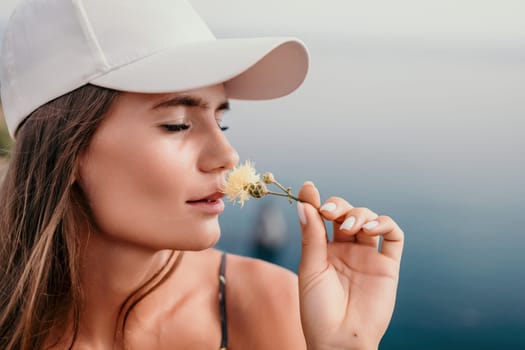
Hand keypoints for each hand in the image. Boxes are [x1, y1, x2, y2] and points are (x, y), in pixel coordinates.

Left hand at [296, 182, 403, 349]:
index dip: (316, 200)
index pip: (322, 217)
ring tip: (350, 225)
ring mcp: (368, 255)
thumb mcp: (310, 269)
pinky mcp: (388, 265)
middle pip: (346, 213)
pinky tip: (371, 228)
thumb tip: (303, 204)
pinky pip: (394, 237)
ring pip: (369, 219)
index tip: (308, 188)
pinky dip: (385, 224)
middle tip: (329, 211)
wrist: (340, 340)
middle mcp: (346, 249)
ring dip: (360, 214)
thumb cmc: (318, 310)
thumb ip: (311, 236)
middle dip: (338, 205)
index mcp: (324, 249)